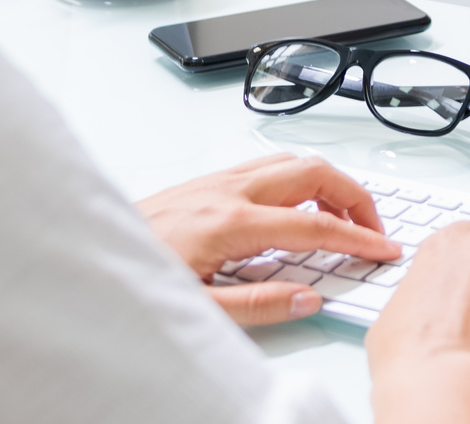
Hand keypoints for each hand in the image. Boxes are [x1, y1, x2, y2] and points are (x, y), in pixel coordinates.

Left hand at [137, 153, 399, 325]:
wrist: (86, 253)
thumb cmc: (136, 278)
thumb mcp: (198, 309)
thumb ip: (258, 306)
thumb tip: (308, 298)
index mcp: (230, 224)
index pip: (315, 225)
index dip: (358, 237)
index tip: (383, 249)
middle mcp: (226, 191)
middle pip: (313, 173)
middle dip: (355, 197)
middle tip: (373, 228)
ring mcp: (214, 180)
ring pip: (291, 162)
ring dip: (328, 182)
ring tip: (342, 216)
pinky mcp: (203, 181)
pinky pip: (266, 166)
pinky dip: (298, 178)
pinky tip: (297, 202)